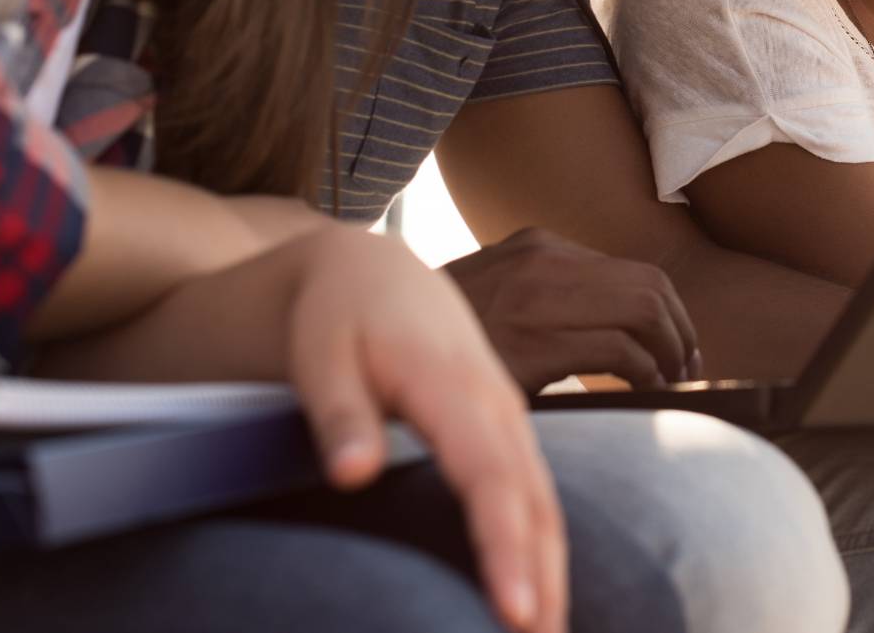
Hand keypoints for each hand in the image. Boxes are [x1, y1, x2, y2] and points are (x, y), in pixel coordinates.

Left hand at [284, 229, 565, 632]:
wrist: (374, 274)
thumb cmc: (340, 318)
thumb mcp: (320, 354)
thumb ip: (339, 413)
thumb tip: (353, 475)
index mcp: (452, 385)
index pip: (488, 476)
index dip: (503, 546)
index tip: (513, 611)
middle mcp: (496, 404)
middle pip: (534, 500)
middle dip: (545, 577)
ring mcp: (510, 418)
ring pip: (546, 502)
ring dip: (554, 572)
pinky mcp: (507, 432)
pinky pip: (537, 495)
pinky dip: (546, 549)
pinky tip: (541, 595)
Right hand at [444, 226, 700, 391]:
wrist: (362, 329)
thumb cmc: (441, 335)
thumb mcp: (501, 299)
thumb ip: (550, 304)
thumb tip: (621, 340)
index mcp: (540, 247)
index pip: (636, 272)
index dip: (671, 315)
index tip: (678, 352)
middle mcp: (542, 259)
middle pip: (651, 287)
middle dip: (680, 332)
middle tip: (685, 372)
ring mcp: (536, 295)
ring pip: (643, 313)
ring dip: (668, 353)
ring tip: (668, 383)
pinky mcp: (530, 339)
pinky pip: (617, 350)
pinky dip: (642, 372)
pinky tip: (638, 392)